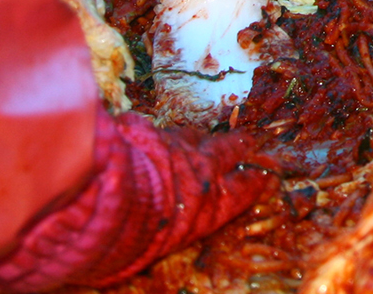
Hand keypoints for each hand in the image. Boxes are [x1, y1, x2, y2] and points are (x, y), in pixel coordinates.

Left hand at [109, 119, 276, 276]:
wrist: (110, 196)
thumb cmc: (138, 236)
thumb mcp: (167, 242)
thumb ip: (180, 226)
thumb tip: (172, 231)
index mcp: (212, 204)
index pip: (243, 189)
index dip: (254, 180)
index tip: (263, 174)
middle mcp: (202, 169)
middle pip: (229, 149)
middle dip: (239, 145)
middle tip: (246, 141)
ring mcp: (177, 145)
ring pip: (194, 136)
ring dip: (195, 140)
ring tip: (196, 140)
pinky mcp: (151, 130)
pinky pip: (160, 131)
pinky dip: (159, 136)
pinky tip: (151, 138)